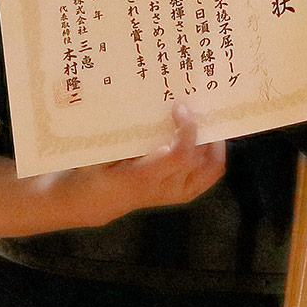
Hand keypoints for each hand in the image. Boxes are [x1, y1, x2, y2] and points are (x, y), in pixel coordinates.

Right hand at [66, 103, 224, 225]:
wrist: (92, 202)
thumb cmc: (94, 171)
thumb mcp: (101, 150)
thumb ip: (127, 134)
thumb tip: (153, 103)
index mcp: (143, 177)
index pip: (180, 156)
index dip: (187, 129)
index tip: (179, 107)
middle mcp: (164, 189)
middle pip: (204, 161)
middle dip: (207, 133)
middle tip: (200, 110)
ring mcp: (175, 195)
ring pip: (211, 170)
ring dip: (214, 144)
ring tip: (206, 123)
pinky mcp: (180, 195)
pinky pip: (207, 175)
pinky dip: (211, 155)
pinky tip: (204, 139)